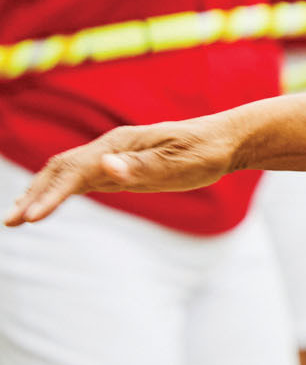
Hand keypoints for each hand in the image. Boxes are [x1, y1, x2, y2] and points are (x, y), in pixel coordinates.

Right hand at [5, 119, 240, 225]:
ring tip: (16, 219)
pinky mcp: (120, 168)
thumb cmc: (206, 152)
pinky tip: (45, 207)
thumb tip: (106, 166)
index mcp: (120, 144)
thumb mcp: (180, 163)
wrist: (225, 141)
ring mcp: (113, 157)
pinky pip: (81, 180)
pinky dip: (58, 193)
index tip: (33, 218)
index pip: (75, 170)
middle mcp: (110, 148)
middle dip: (34, 195)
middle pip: (61, 170)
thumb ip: (142, 167)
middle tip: (11, 222)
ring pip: (66, 174)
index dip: (52, 195)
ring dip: (40, 194)